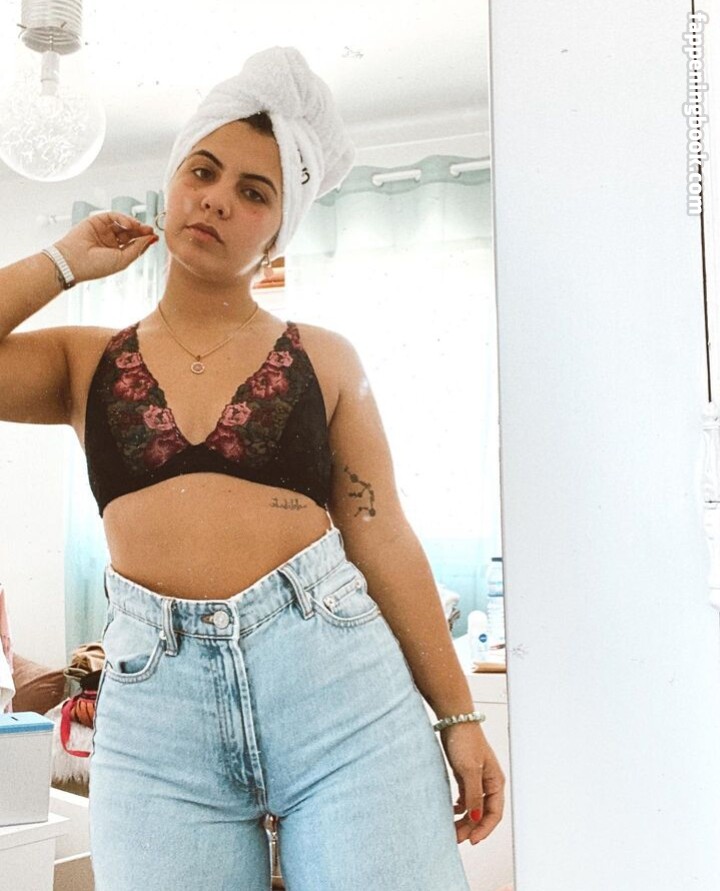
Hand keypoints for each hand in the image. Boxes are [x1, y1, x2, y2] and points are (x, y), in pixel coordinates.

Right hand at [54, 211, 158, 283]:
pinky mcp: (96, 221)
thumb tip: (151, 239)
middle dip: (141, 230)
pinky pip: (113, 216)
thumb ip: (138, 248)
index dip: (144, 240)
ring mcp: (104, 231)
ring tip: (141, 227)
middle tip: (150, 230)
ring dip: (134, 224)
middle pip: (130, 232)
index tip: (154, 237)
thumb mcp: (124, 260)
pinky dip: (122, 218)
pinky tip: (129, 224)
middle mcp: (111, 242)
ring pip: (123, 223)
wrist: (74, 261)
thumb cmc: (97, 265)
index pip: (134, 243)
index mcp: (117, 253)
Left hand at [438, 721, 505, 844]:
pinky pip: (465, 797)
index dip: (484, 829)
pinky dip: (459, 806)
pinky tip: (452, 810)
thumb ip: (473, 795)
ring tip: (451, 828)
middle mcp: (488, 782)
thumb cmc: (465, 739)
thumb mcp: (469, 770)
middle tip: (456, 838)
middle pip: (482, 813)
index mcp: (495, 782)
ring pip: (472, 806)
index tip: (472, 840)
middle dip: (471, 827)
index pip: (494, 813)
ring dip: (464, 819)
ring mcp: (476, 778)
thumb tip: (476, 818)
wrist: (453, 719)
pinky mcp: (465, 773)